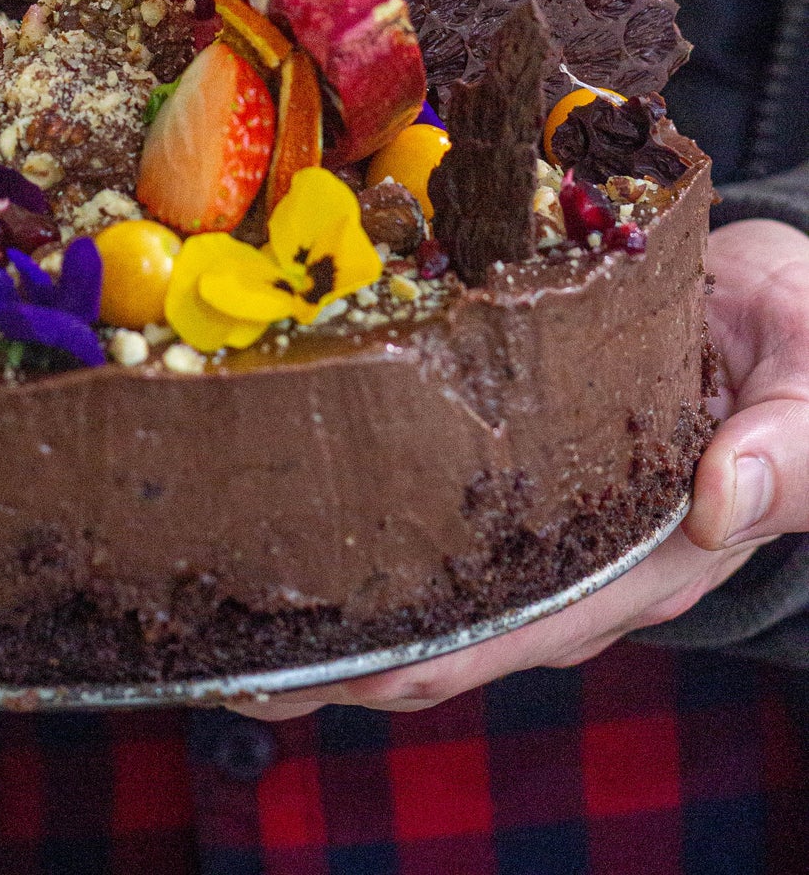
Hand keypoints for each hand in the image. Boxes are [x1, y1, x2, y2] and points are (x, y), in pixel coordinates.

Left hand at [228, 217, 808, 718]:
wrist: (794, 301)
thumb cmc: (808, 344)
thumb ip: (786, 447)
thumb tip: (720, 499)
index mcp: (655, 551)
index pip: (529, 625)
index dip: (433, 658)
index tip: (341, 672)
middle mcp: (590, 547)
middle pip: (454, 624)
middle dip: (349, 652)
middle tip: (229, 660)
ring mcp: (553, 505)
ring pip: (432, 572)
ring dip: (338, 594)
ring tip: (222, 607)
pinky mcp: (527, 448)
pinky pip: (437, 495)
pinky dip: (364, 506)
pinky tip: (284, 495)